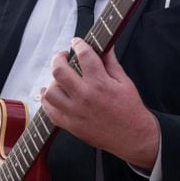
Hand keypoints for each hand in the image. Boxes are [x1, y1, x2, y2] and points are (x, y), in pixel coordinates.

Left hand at [41, 38, 159, 169]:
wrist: (133, 137)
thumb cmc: (130, 109)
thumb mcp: (125, 82)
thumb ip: (111, 63)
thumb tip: (105, 46)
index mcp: (100, 84)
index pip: (84, 56)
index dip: (79, 45)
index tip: (77, 43)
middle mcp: (85, 97)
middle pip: (59, 71)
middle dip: (59, 58)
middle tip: (63, 56)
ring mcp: (75, 112)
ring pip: (51, 91)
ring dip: (53, 80)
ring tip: (60, 78)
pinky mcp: (70, 125)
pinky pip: (50, 111)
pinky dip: (47, 100)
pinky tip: (51, 93)